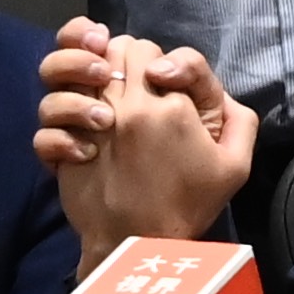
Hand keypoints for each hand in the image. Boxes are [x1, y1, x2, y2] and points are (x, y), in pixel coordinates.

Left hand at [32, 20, 256, 267]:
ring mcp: (94, 122)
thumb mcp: (236, 164)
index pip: (157, 51)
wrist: (139, 244)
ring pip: (84, 67)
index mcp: (174, 107)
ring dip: (94, 75)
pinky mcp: (67, 141)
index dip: (162, 63)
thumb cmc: (189, 205)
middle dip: (128, 61)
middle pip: (120, 49)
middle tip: (138, 86)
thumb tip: (214, 89)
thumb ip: (238, 117)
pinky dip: (65, 107)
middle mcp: (131, 106)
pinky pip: (55, 103)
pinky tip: (80, 124)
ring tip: (106, 98)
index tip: (167, 85)